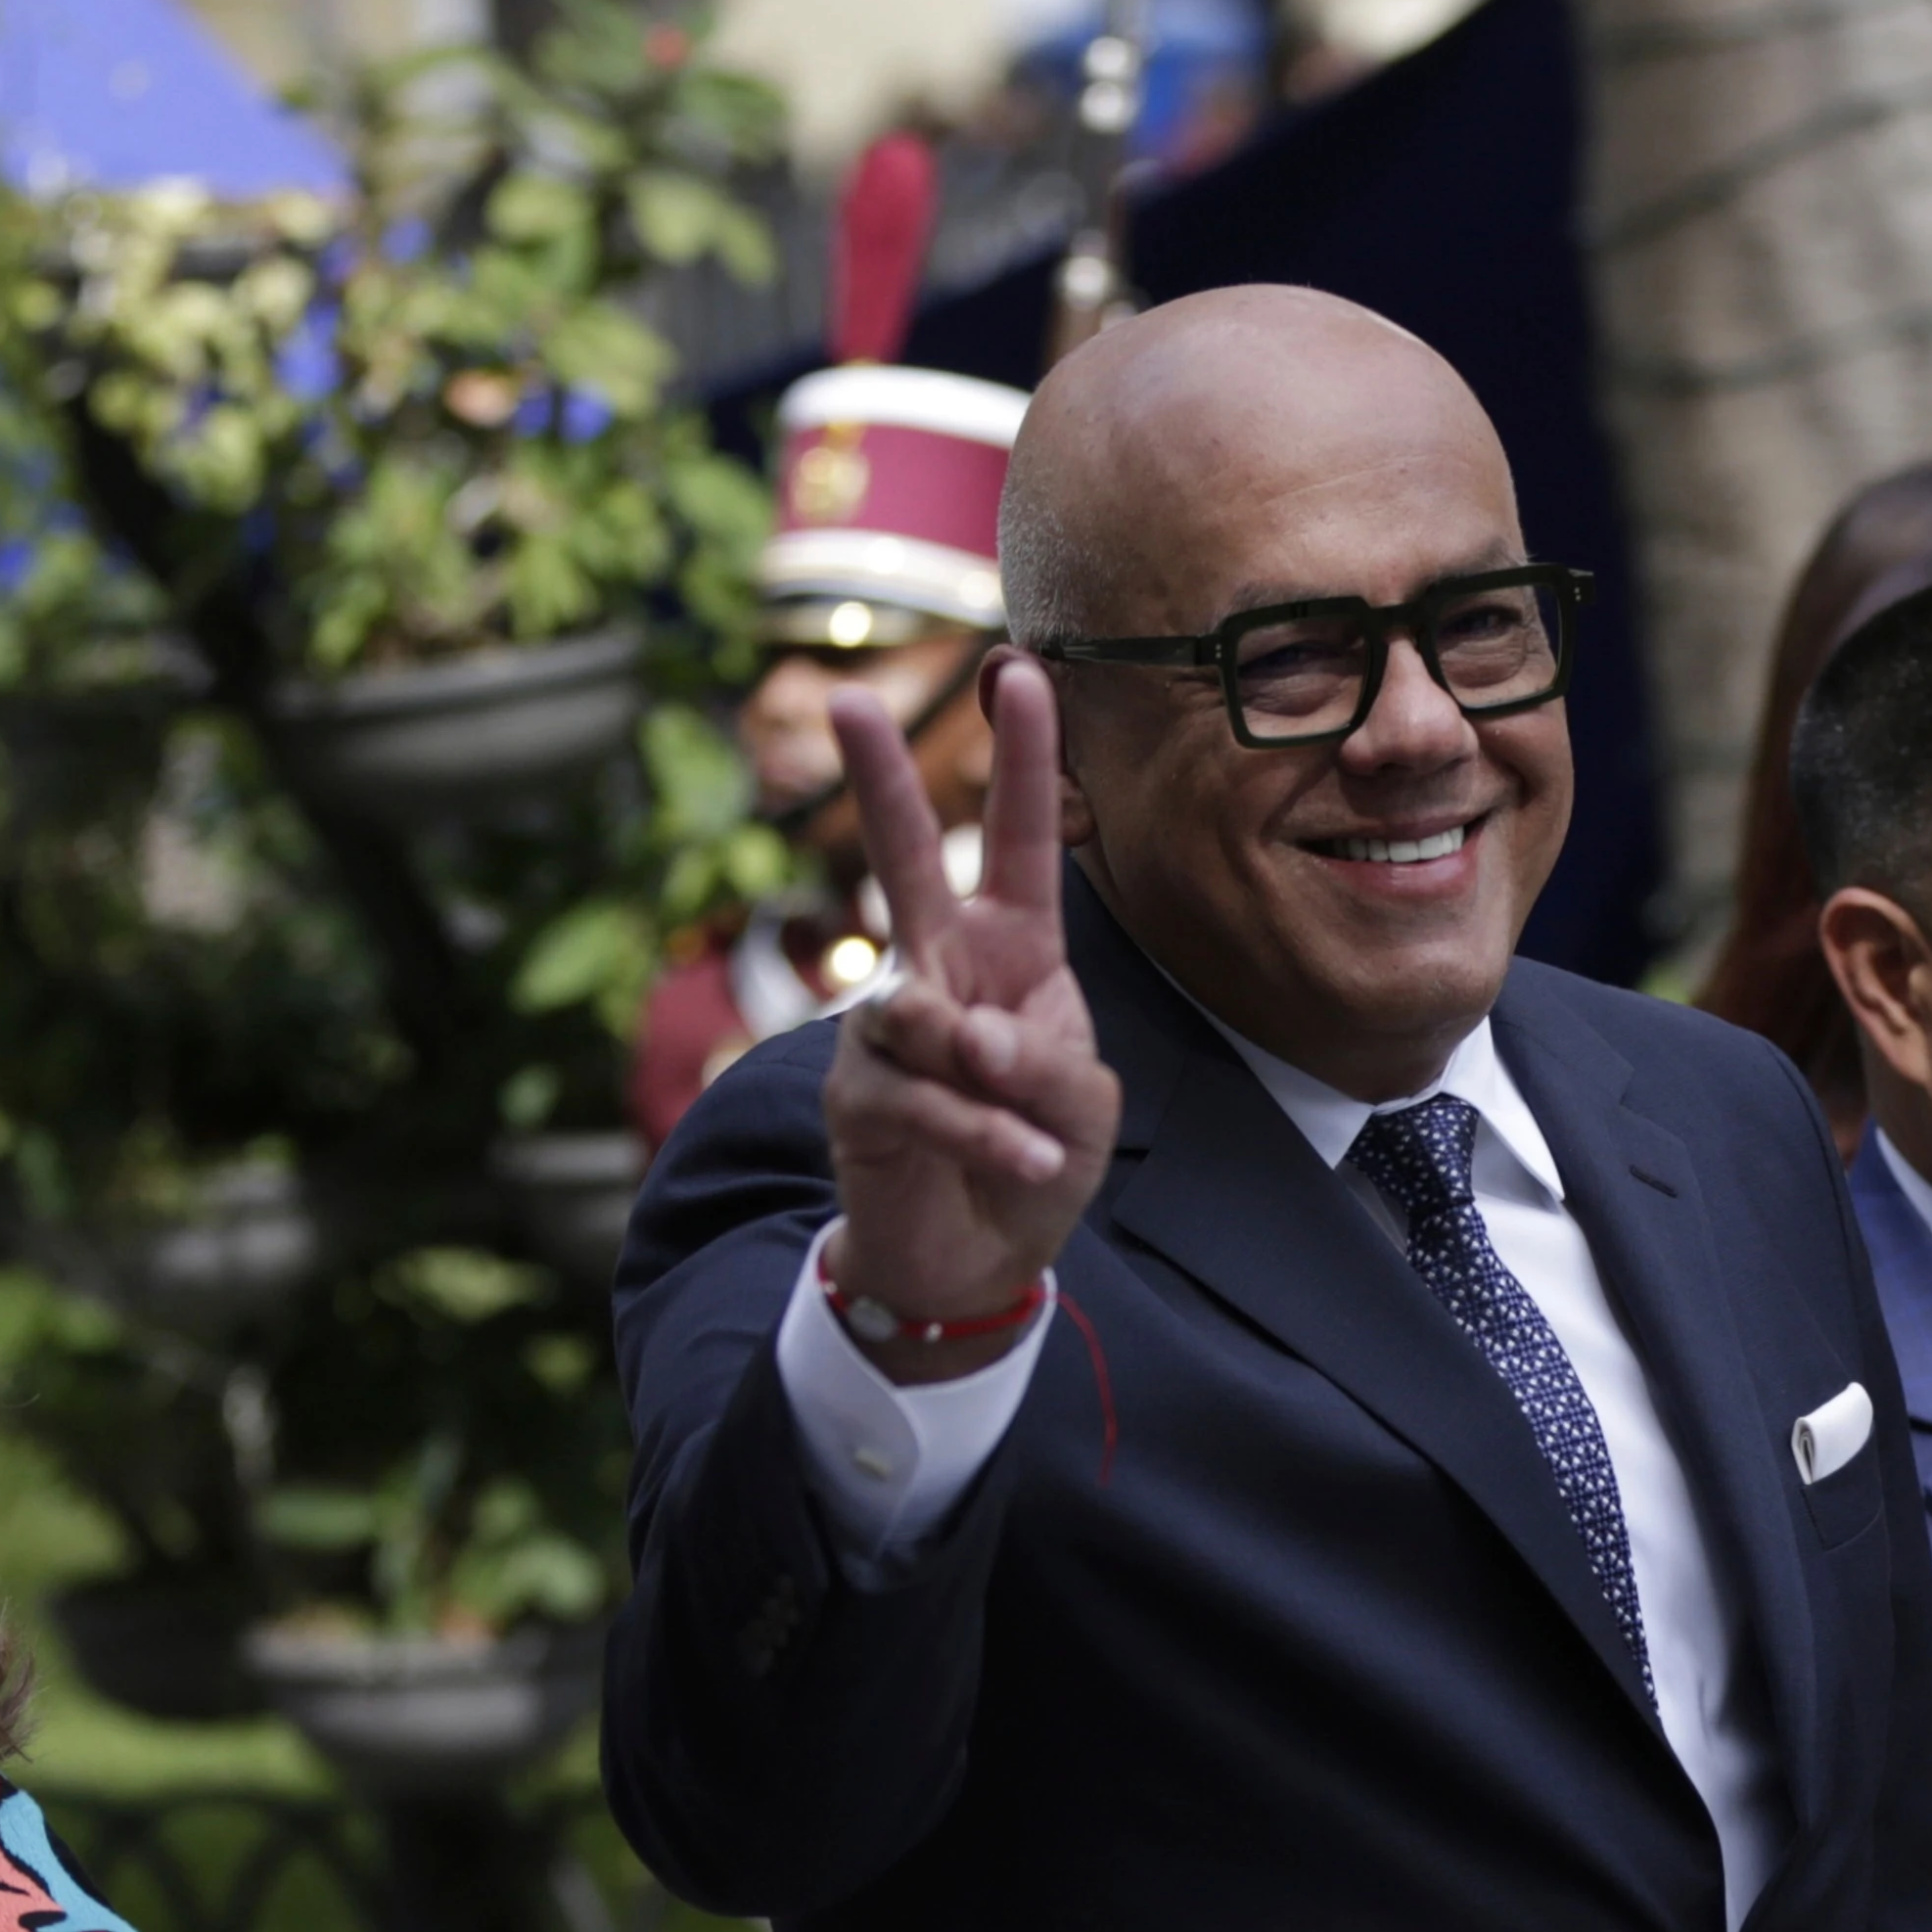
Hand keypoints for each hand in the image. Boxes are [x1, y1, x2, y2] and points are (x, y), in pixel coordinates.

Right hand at [822, 656, 1118, 1382]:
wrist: (977, 1260)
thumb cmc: (1036, 1157)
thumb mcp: (1083, 1106)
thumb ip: (1045, 1061)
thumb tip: (962, 1036)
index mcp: (1012, 950)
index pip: (1021, 842)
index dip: (1022, 761)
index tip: (1020, 672)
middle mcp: (939, 969)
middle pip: (904, 862)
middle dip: (877, 781)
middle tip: (848, 699)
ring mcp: (887, 1031)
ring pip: (926, 1017)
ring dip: (994, 1080)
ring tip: (1037, 1135)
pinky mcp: (858, 1097)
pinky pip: (925, 1098)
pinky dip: (988, 1135)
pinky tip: (1029, 1163)